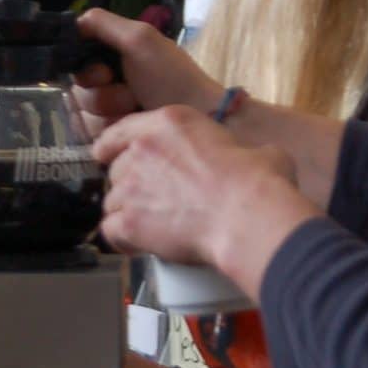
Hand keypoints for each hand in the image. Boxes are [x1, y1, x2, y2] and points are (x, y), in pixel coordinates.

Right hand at [71, 8, 221, 142]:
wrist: (202, 118)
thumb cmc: (173, 77)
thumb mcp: (142, 40)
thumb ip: (105, 24)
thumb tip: (75, 20)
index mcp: (115, 55)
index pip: (77, 61)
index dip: (85, 69)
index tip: (105, 73)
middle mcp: (110, 81)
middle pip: (77, 89)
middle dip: (101, 94)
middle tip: (130, 95)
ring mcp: (112, 111)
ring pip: (83, 113)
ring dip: (109, 112)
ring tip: (136, 112)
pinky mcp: (115, 136)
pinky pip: (92, 133)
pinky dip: (111, 129)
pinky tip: (133, 127)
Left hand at [92, 106, 301, 270]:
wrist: (249, 216)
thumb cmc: (258, 182)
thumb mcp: (254, 150)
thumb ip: (234, 151)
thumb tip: (249, 163)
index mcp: (170, 123)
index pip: (122, 131)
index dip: (113, 147)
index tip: (109, 156)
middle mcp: (143, 149)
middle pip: (118, 170)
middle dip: (131, 186)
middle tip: (154, 202)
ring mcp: (132, 185)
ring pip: (112, 201)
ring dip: (127, 213)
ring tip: (152, 227)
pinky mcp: (130, 221)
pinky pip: (110, 230)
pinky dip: (123, 239)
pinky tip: (138, 244)